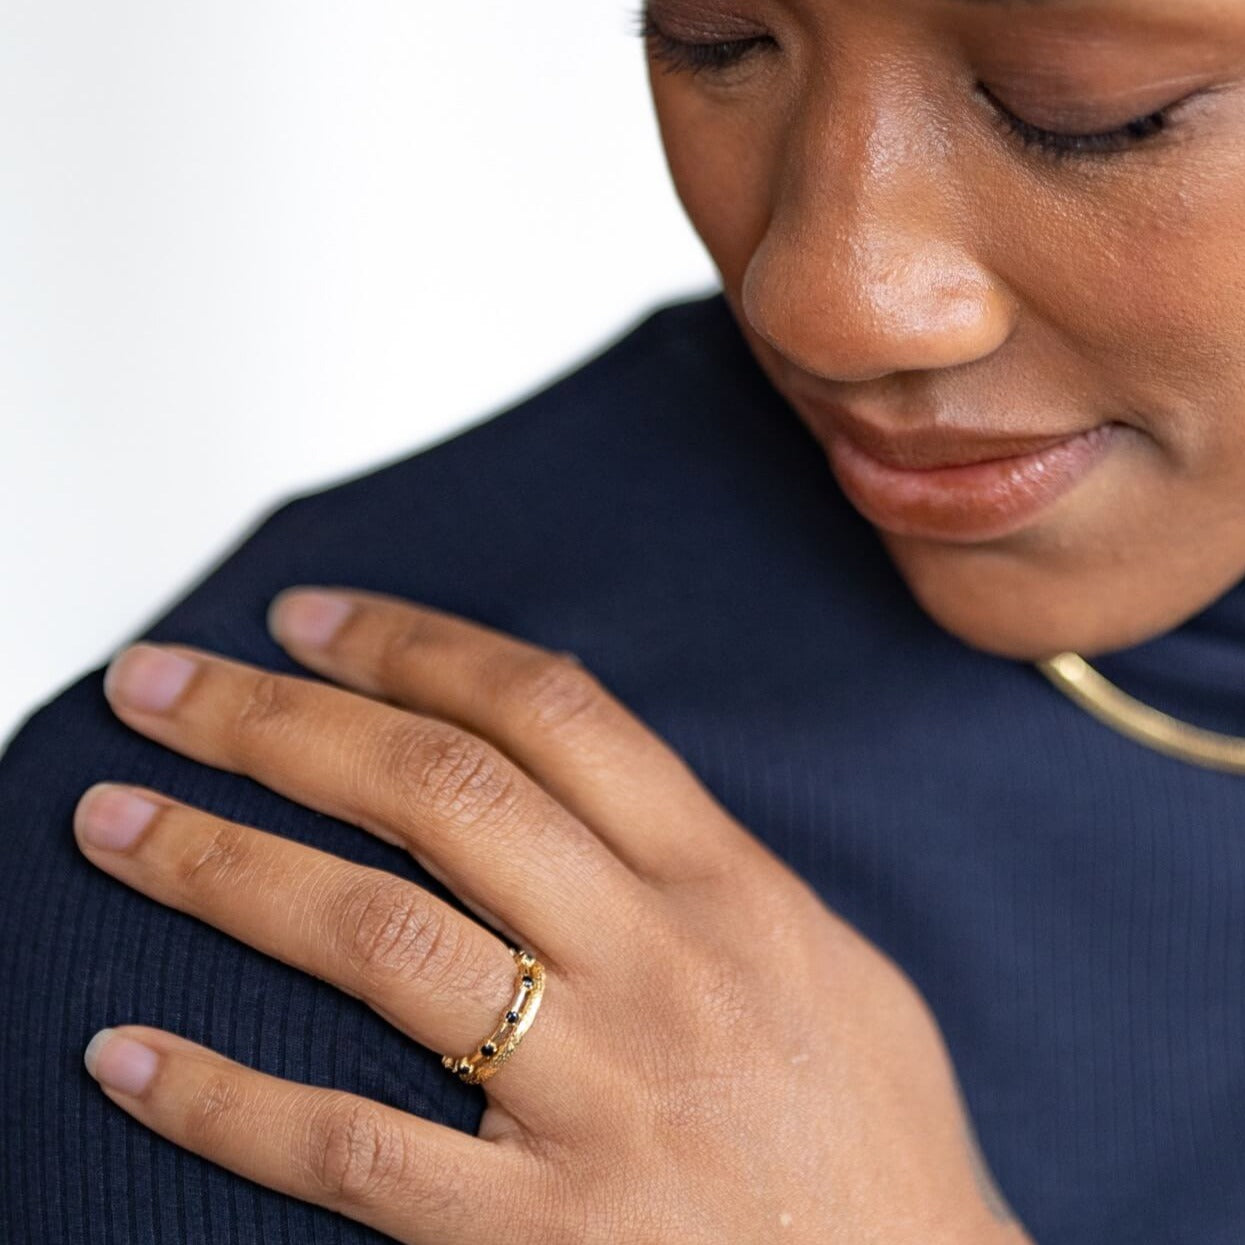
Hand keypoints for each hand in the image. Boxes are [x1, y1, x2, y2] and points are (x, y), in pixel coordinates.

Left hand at [74, 587, 1029, 1243]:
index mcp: (725, 883)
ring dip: (222, 867)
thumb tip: (570, 776)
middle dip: (278, 723)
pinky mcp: (538, 1238)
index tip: (306, 618)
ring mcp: (593, 1099)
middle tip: (158, 686)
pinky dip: (226, 1099)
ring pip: (375, 938)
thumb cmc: (871, 1125)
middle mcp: (653, 966)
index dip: (412, 647)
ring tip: (112, 819)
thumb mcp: (813, 951)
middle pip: (437, 793)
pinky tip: (128, 1054)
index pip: (546, 712)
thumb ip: (696, 855)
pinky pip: (352, 1148)